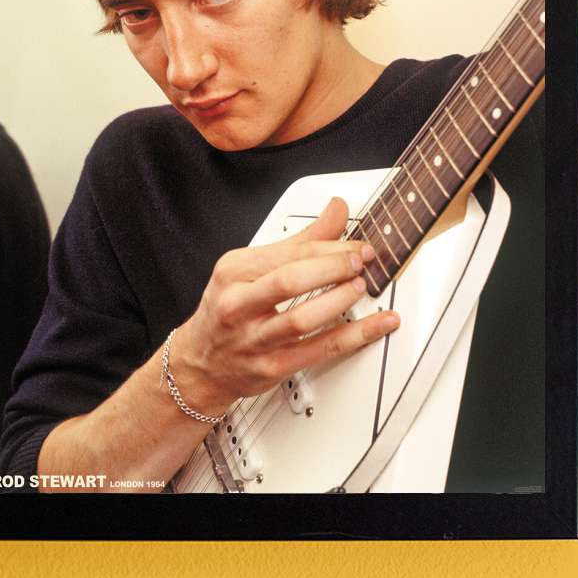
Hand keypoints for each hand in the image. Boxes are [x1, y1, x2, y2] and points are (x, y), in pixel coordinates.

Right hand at [172, 197, 399, 414]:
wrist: (202, 363)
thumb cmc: (228, 309)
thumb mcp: (249, 267)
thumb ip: (299, 240)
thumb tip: (337, 210)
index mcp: (233, 271)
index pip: (286, 253)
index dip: (329, 247)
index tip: (356, 246)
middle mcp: (238, 305)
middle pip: (289, 281)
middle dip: (332, 268)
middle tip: (360, 262)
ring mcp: (254, 340)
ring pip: (301, 320)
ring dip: (339, 301)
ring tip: (361, 288)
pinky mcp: (271, 367)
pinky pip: (318, 351)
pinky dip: (353, 337)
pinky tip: (375, 326)